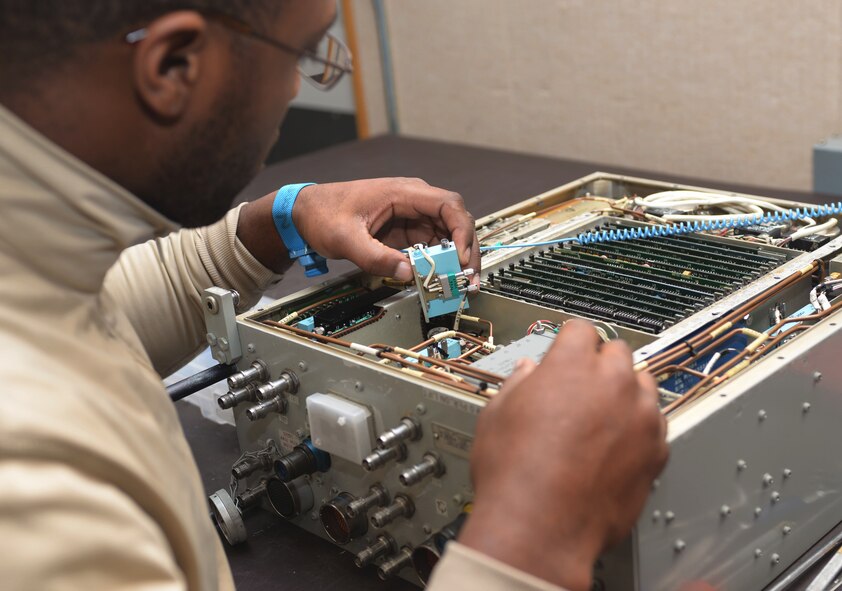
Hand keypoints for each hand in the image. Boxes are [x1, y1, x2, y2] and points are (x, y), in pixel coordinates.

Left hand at [292, 178, 479, 281]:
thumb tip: (406, 273)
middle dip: (466, 249)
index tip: (459, 257)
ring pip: (447, 234)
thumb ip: (375, 257)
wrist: (306, 213)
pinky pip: (432, 245)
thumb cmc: (323, 214)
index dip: (461, 231)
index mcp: (403, 192)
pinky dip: (440, 261)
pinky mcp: (406, 231)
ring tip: (459, 283)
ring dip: (456, 258)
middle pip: (456, 220)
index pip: (448, 205)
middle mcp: (413, 201)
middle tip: (468, 278)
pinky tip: (440, 277)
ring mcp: (411, 216)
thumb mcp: (345, 238)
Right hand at [459, 321, 668, 590]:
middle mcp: (613, 383)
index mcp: (571, 364)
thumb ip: (518, 383)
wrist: (541, 527)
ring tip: (601, 418)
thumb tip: (528, 374)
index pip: (581, 329)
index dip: (569, 341)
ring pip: (643, 386)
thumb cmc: (515, 475)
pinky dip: (639, 430)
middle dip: (599, 364)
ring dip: (625, 394)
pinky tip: (615, 447)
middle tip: (581, 388)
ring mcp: (641, 417)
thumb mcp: (497, 414)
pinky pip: (656, 426)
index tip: (566, 352)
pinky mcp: (657, 452)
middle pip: (618, 352)